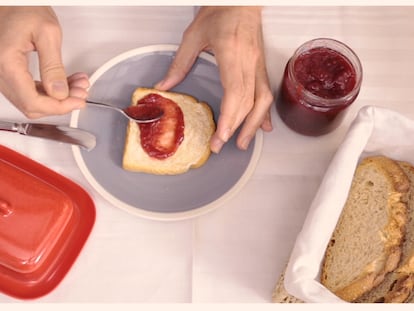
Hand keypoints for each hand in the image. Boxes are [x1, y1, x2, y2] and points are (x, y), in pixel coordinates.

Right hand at [0, 6, 88, 118]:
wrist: (13, 1)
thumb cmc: (24, 7)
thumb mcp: (48, 33)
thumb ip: (54, 67)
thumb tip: (60, 93)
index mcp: (7, 63)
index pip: (32, 101)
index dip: (58, 107)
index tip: (77, 101)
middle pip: (31, 105)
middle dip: (60, 103)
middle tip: (80, 93)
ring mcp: (2, 74)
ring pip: (30, 100)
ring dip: (56, 97)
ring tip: (76, 85)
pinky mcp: (8, 72)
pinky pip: (28, 90)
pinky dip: (48, 90)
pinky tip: (64, 83)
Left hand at [155, 6, 272, 152]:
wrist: (240, 0)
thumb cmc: (221, 10)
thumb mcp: (193, 35)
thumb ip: (179, 63)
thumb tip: (165, 86)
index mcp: (232, 54)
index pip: (235, 93)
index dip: (229, 118)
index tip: (220, 135)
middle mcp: (249, 62)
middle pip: (247, 102)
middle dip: (236, 128)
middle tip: (221, 145)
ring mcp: (258, 65)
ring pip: (261, 101)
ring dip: (253, 125)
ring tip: (243, 142)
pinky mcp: (261, 66)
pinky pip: (266, 92)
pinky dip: (265, 112)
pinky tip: (263, 125)